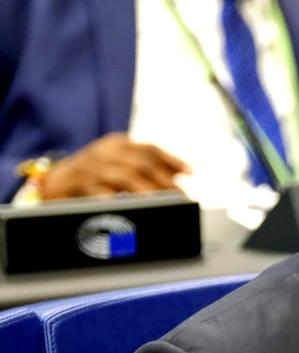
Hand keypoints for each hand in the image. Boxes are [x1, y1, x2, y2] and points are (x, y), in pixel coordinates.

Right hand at [40, 135, 190, 199]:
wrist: (55, 181)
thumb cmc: (94, 174)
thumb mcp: (119, 163)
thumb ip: (145, 166)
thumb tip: (180, 175)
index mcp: (117, 144)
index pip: (149, 149)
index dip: (171, 160)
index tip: (189, 172)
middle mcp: (105, 152)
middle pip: (141, 164)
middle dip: (164, 181)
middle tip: (180, 196)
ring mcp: (92, 168)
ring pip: (125, 177)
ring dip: (147, 191)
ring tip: (163, 203)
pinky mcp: (80, 186)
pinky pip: (102, 193)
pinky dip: (118, 201)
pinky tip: (131, 209)